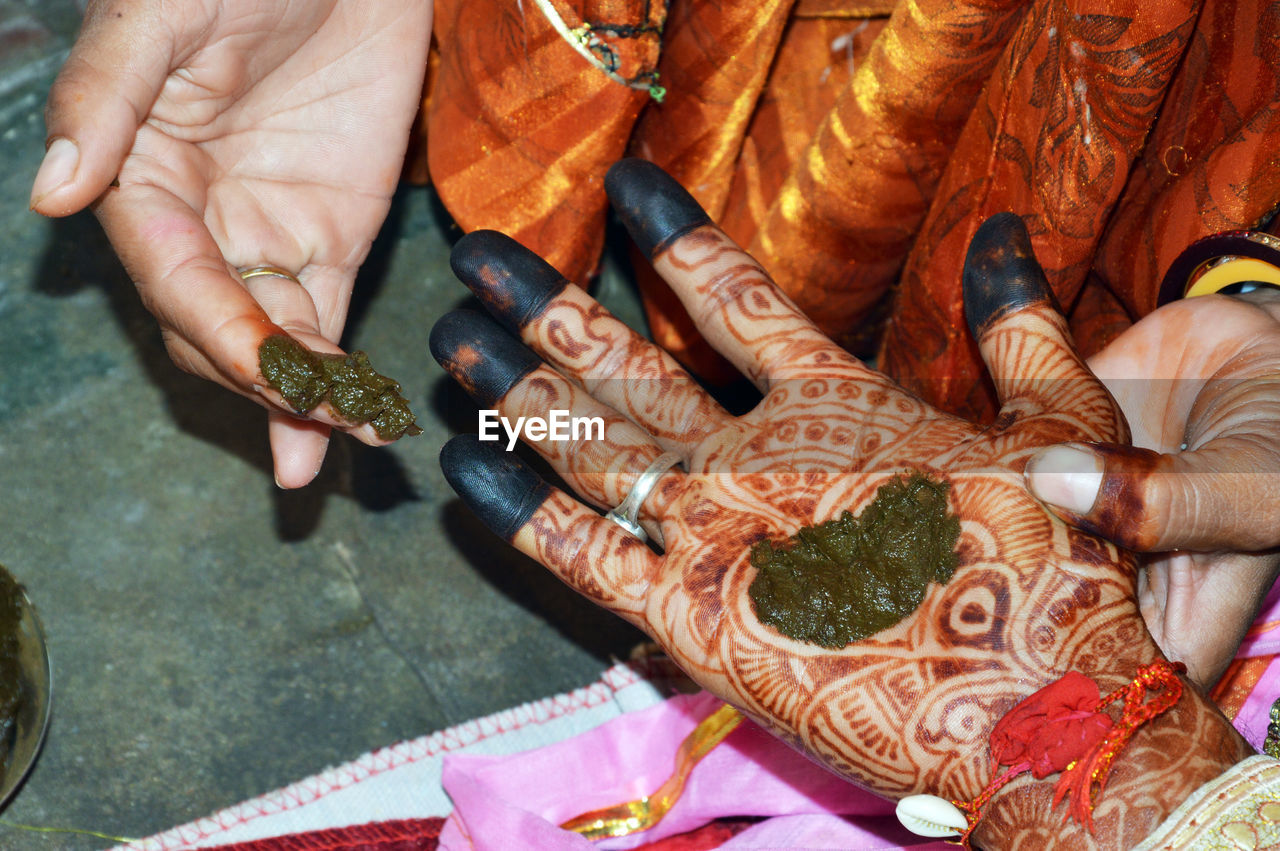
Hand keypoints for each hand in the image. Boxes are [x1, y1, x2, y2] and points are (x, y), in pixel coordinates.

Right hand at [32, 0, 432, 486]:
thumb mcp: (160, 15)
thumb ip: (106, 99)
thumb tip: (50, 198)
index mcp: (141, 181)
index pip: (175, 283)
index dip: (223, 335)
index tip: (275, 373)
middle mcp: (197, 223)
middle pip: (218, 332)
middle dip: (268, 383)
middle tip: (324, 426)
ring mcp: (266, 234)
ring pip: (275, 342)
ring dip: (306, 400)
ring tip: (354, 441)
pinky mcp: (331, 234)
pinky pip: (328, 317)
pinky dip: (339, 372)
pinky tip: (356, 422)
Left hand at [433, 160, 1248, 847]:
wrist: (1038, 712)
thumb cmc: (1054, 576)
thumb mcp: (1064, 431)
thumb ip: (1020, 328)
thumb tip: (1004, 235)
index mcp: (836, 400)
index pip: (730, 291)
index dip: (668, 232)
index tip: (619, 186)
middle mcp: (753, 455)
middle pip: (623, 363)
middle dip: (543, 305)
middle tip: (478, 259)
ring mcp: (712, 537)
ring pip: (585, 448)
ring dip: (511, 388)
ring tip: (450, 337)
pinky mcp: (688, 621)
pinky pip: (578, 554)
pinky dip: (515, 509)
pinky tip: (462, 466)